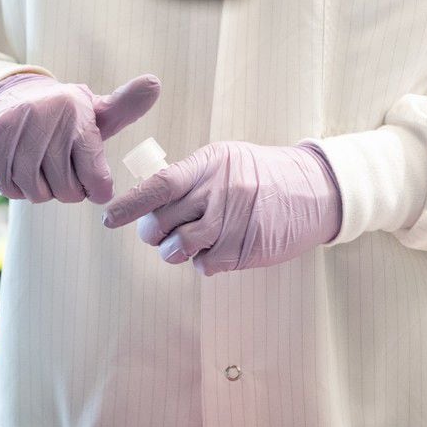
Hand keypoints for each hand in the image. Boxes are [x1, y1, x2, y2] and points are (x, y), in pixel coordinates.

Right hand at [0, 73, 159, 204]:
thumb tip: (155, 83)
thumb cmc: (64, 114)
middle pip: (65, 191)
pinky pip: (10, 190)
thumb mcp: (95, 109)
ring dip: (43, 189)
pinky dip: (19, 187)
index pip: (95, 177)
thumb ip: (126, 105)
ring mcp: (8, 133)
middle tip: (66, 172)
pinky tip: (22, 167)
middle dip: (70, 189)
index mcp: (74, 113)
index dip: (98, 189)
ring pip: (36, 194)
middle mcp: (40, 119)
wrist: (8, 97)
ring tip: (44, 168)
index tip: (96, 185)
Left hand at [102, 142, 342, 275]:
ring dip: (174, 252)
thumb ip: (190, 177)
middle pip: (161, 221)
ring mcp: (232, 222)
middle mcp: (218, 192)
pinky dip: (204, 263)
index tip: (109, 218)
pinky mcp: (245, 249)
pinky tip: (217, 250)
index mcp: (208, 165)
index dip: (129, 205)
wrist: (317, 189)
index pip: (158, 186)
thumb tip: (148, 200)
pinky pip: (205, 265)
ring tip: (187, 245)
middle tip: (160, 232)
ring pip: (178, 248)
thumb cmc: (264, 175)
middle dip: (152, 233)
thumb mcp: (227, 160)